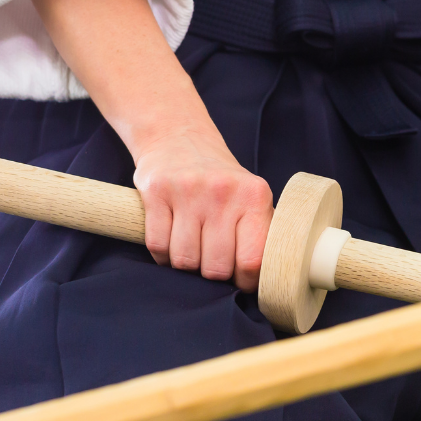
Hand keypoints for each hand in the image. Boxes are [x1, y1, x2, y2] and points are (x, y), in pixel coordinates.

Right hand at [131, 125, 272, 291]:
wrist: (180, 137)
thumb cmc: (220, 179)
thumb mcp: (250, 195)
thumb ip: (258, 231)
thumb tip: (264, 277)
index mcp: (254, 195)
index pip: (253, 259)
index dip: (245, 281)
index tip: (239, 283)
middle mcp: (223, 192)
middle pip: (216, 267)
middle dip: (212, 275)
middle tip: (212, 263)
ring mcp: (188, 192)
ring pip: (184, 261)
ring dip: (186, 266)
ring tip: (193, 250)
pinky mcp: (156, 192)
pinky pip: (157, 246)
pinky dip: (162, 255)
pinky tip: (171, 242)